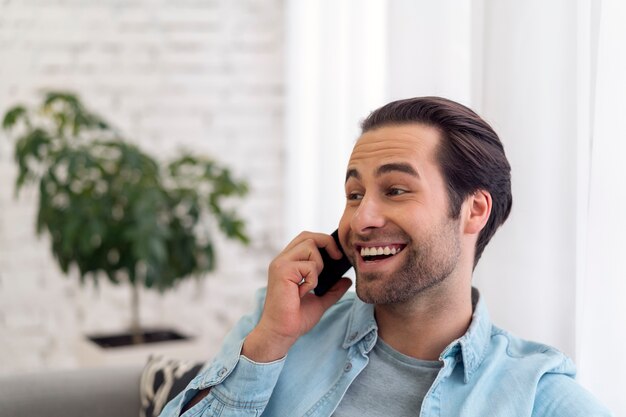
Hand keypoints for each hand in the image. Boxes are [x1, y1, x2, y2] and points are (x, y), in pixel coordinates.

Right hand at [242, 231, 351, 361]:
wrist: (281, 333)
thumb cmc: (295, 318)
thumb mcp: (320, 301)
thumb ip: (332, 289)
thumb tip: (346, 280)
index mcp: (288, 263)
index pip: (306, 239)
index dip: (323, 241)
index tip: (337, 255)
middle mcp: (282, 260)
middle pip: (308, 236)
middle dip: (327, 243)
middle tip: (338, 258)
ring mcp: (280, 264)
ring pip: (310, 247)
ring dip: (318, 266)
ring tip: (311, 285)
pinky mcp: (282, 271)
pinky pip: (309, 266)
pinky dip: (313, 280)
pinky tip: (303, 293)